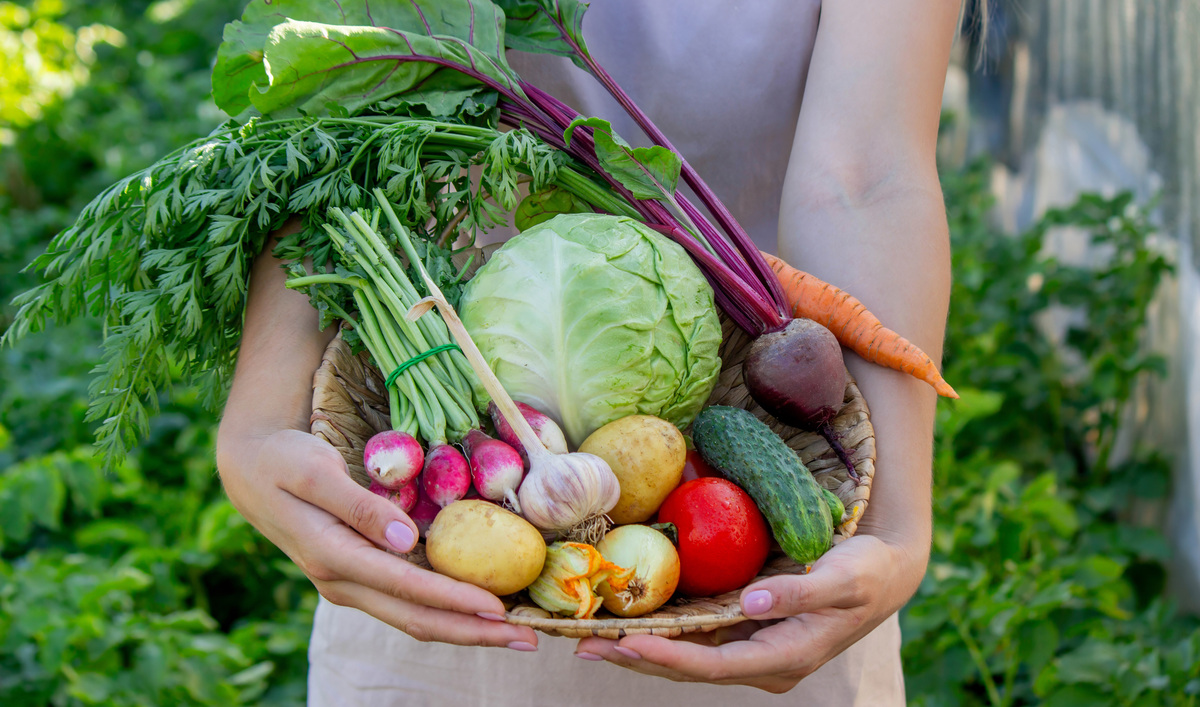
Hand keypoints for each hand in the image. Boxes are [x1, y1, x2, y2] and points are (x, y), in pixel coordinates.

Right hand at [216, 427, 539, 650]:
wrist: (249, 469)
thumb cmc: (284, 460)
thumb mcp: (316, 471)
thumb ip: (359, 506)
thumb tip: (407, 539)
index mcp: (333, 557)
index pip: (405, 587)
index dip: (453, 599)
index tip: (497, 606)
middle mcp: (344, 582)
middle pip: (417, 619)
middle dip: (474, 631)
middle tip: (529, 637)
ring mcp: (352, 584)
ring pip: (415, 618)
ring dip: (466, 628)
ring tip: (516, 630)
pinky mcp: (360, 577)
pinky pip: (409, 602)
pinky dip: (447, 609)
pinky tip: (480, 607)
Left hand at [573, 533, 925, 692]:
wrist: (887, 572)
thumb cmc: (867, 574)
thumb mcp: (842, 580)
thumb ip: (799, 593)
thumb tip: (751, 603)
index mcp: (785, 658)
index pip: (714, 666)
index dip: (668, 659)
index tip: (626, 644)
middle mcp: (764, 662)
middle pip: (691, 668)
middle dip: (638, 657)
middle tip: (585, 644)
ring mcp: (755, 649)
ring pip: (689, 657)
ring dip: (641, 649)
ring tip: (591, 638)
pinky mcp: (748, 632)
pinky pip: (698, 638)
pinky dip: (663, 633)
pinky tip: (632, 621)